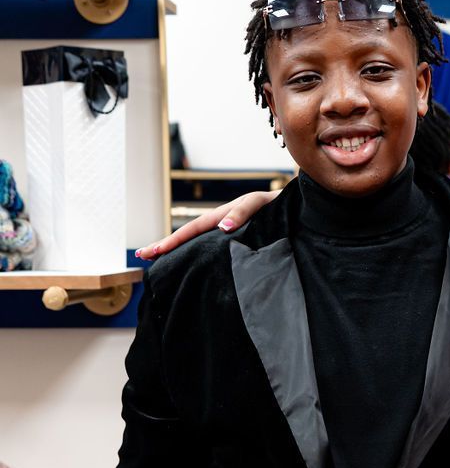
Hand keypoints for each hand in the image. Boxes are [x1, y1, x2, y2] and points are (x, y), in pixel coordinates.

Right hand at [136, 189, 279, 259]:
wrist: (290, 207)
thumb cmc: (274, 204)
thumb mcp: (258, 204)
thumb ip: (241, 213)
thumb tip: (223, 227)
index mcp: (219, 216)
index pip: (189, 231)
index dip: (171, 241)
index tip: (152, 252)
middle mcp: (217, 224)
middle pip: (186, 236)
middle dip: (164, 246)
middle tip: (142, 256)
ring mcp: (223, 232)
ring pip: (195, 242)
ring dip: (176, 250)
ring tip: (157, 260)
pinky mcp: (232, 240)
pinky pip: (208, 248)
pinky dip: (194, 254)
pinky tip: (188, 263)